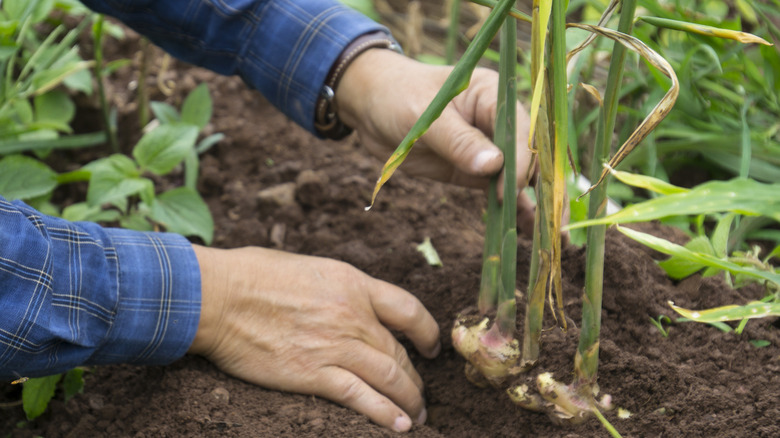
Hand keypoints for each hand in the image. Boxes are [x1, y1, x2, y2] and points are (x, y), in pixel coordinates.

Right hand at [188, 245, 440, 431]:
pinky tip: (399, 426)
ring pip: (390, 378)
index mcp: (353, 283)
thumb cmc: (252, 274)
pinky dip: (385, 414)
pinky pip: (362, 398)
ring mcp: (335, 346)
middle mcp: (353, 315)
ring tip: (417, 416)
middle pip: (399, 351)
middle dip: (415, 377)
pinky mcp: (313, 374)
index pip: (408, 309)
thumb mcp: (308, 268)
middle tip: (420, 393)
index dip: (427, 332)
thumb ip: (336, 287)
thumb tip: (346, 301)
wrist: (219, 296)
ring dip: (409, 400)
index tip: (431, 347)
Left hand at [337, 49, 535, 234]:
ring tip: (550, 233)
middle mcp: (497, 121)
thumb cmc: (398, 97)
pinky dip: (510, 208)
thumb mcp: (426, 118)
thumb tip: (494, 166)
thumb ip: (458, 141)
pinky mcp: (473, 170)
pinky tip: (526, 230)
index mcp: (492, 94)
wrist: (371, 107)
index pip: (519, 129)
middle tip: (551, 220)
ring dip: (532, 202)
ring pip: (517, 176)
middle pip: (528, 154)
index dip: (520, 158)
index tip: (511, 186)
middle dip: (539, 185)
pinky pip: (497, 190)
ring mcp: (487, 147)